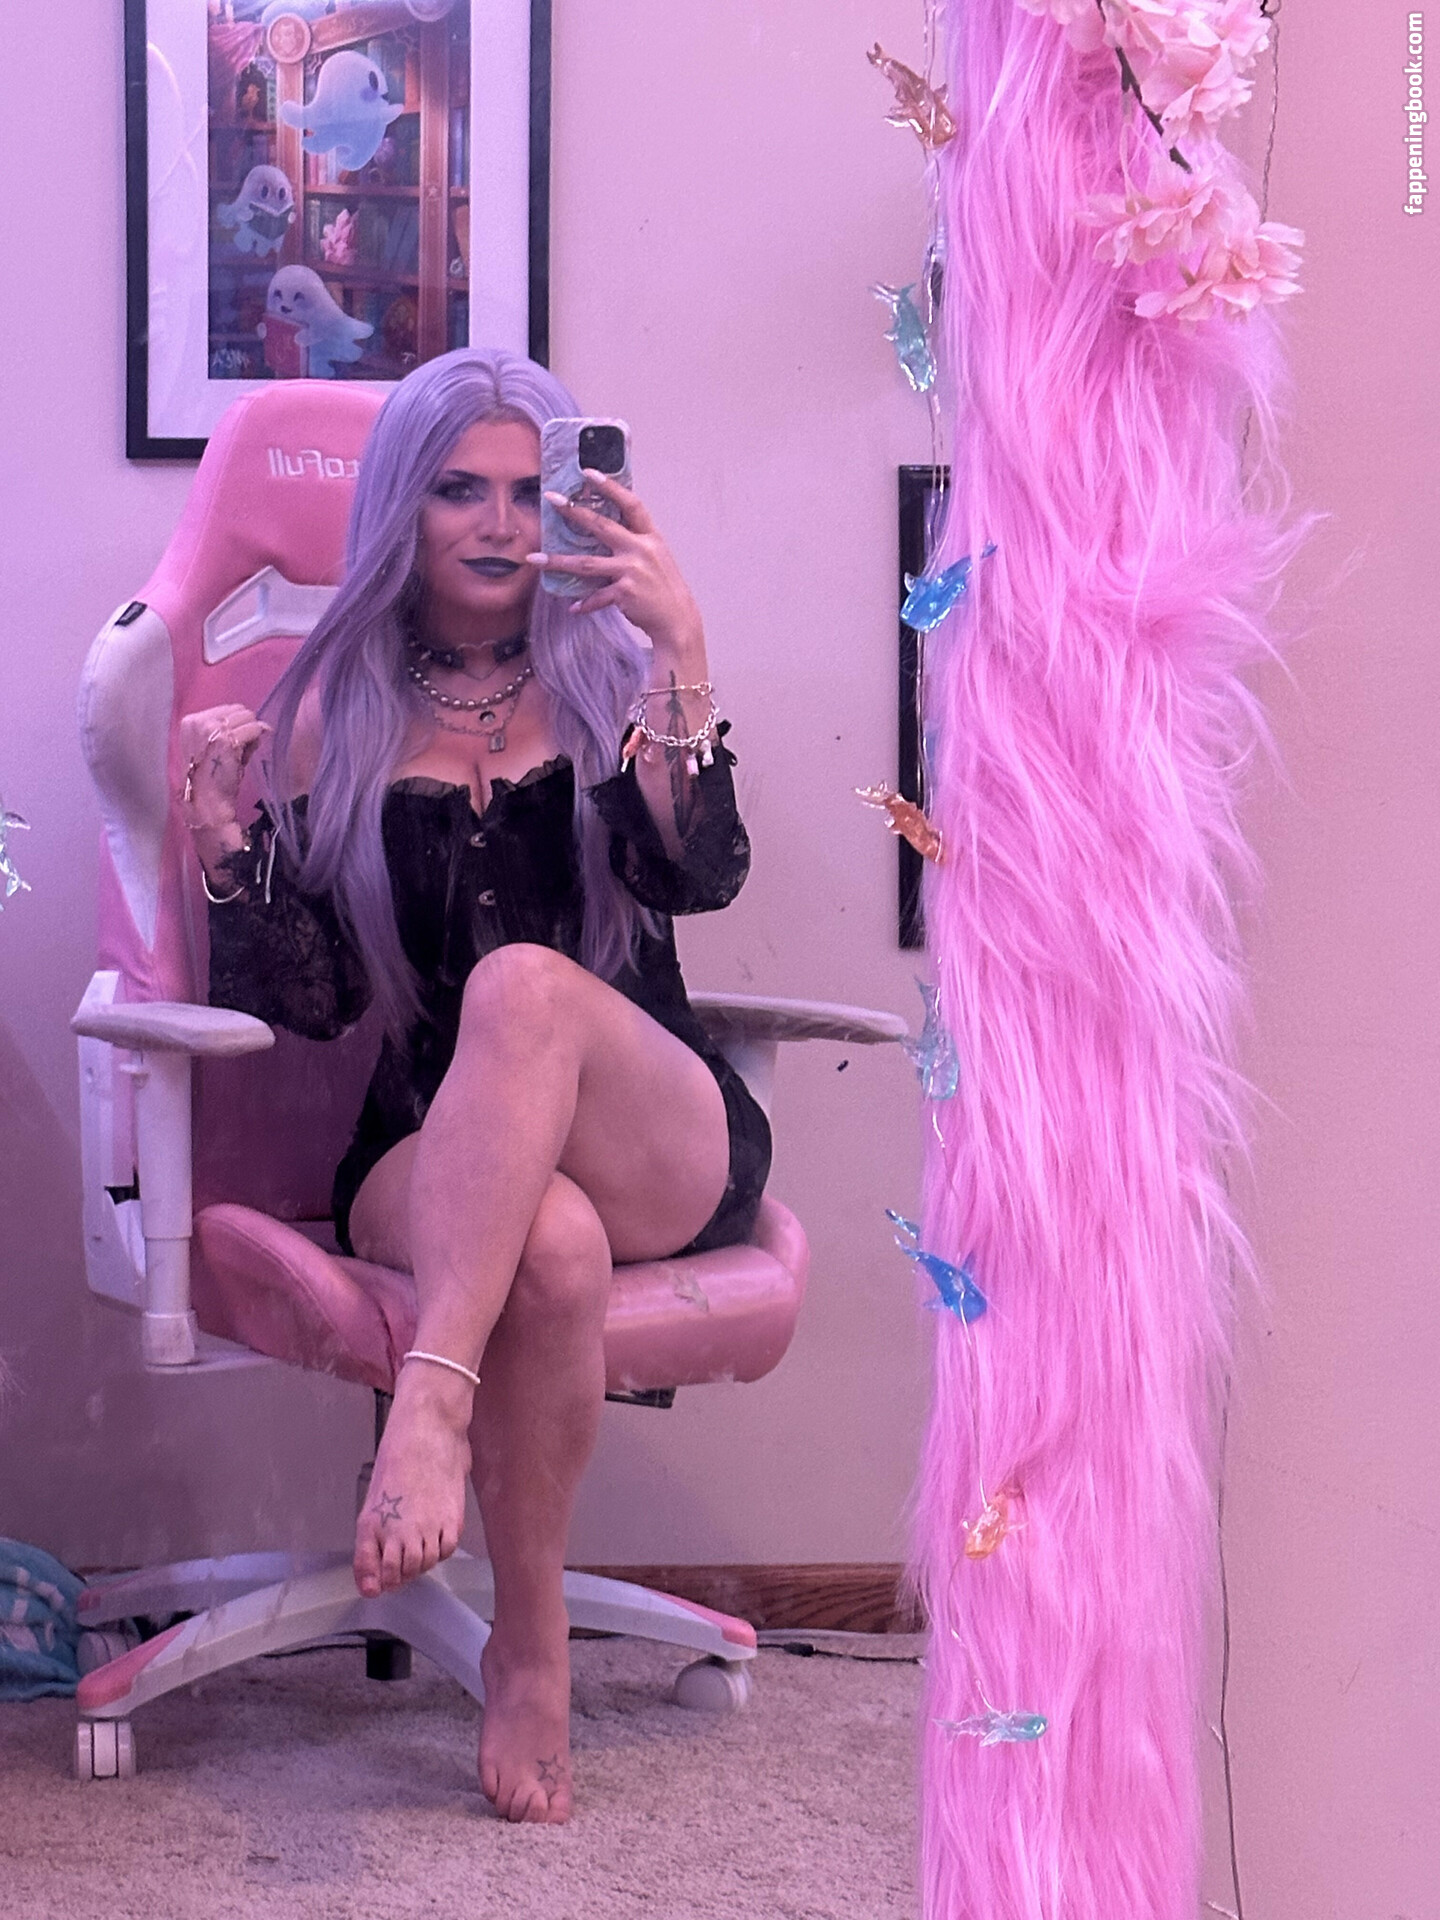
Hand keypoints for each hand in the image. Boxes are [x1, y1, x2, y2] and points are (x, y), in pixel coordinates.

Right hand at [178, 704, 268, 831]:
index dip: (236, 724)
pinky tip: (248, 755)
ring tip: (242, 753)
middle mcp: (199, 721)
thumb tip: (261, 725)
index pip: (226, 708)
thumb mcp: (213, 747)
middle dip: (245, 726)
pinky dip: (256, 740)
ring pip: (248, 717)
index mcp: (190, 721)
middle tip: (240, 748)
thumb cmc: (211, 777)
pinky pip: (254, 729)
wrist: (206, 800)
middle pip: (238, 709)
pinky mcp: (226, 739)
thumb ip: (229, 731)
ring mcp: (212, 729)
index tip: (233, 742)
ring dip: (252, 733)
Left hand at [527, 472, 702, 655]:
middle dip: (574, 511)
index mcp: (650, 537)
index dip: (611, 487)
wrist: (677, 619)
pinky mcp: (624, 593)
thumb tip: (605, 528)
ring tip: (535, 559)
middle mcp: (640, 550)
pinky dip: (585, 603)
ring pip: (587, 564)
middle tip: (551, 499)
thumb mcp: (656, 556)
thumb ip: (635, 541)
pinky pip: (597, 596)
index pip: (631, 504)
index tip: (588, 473)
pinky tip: (573, 607)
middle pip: (602, 526)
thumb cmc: (663, 586)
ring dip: (558, 561)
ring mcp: (631, 571)